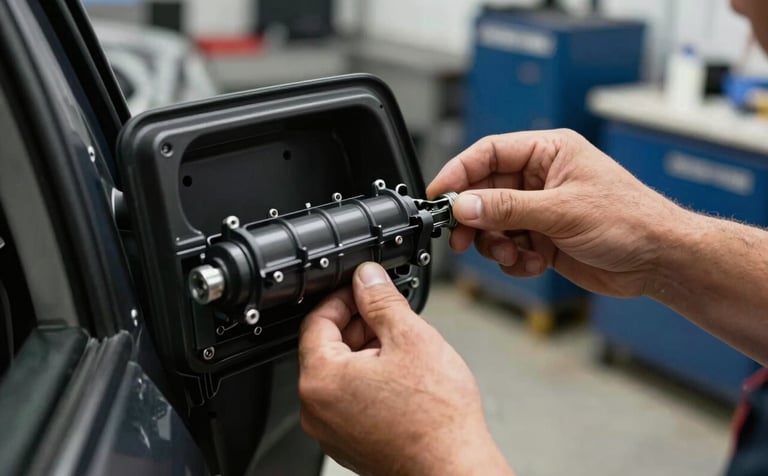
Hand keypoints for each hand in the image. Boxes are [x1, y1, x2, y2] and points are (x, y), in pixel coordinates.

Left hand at [298, 262, 513, 475]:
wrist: (453, 468)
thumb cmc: (436, 418)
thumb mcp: (410, 337)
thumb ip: (382, 300)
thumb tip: (368, 277)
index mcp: (321, 380)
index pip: (317, 320)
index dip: (344, 298)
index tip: (365, 289)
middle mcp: (317, 409)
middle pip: (328, 347)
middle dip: (359, 325)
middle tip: (391, 317)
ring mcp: (332, 430)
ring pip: (341, 373)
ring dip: (367, 352)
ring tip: (404, 350)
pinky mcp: (350, 443)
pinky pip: (350, 399)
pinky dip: (370, 380)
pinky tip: (403, 377)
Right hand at [427, 129, 688, 297]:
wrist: (659, 261)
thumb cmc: (630, 220)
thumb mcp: (562, 210)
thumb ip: (507, 208)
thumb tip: (464, 206)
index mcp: (548, 152)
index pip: (489, 153)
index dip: (459, 173)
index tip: (438, 195)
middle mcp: (541, 178)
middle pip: (485, 192)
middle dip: (474, 218)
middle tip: (461, 237)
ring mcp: (541, 209)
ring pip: (493, 223)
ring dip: (496, 244)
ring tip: (513, 254)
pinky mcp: (543, 237)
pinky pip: (509, 246)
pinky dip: (514, 259)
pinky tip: (535, 263)